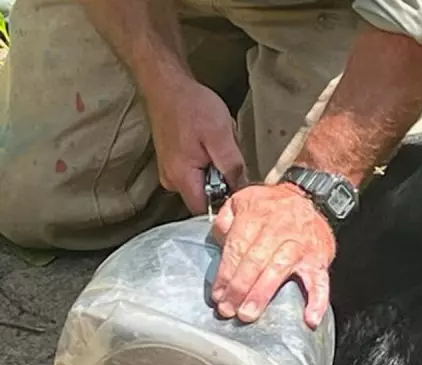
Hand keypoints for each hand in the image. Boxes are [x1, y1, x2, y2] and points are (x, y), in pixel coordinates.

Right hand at [146, 77, 244, 213]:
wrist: (168, 86)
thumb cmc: (192, 106)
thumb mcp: (221, 135)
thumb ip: (232, 166)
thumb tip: (242, 190)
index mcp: (182, 177)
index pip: (206, 211)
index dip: (226, 205)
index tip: (241, 191)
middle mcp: (172, 181)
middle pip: (207, 198)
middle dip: (225, 181)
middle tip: (228, 155)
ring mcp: (172, 173)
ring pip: (205, 184)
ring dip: (218, 168)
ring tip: (218, 144)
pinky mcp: (175, 164)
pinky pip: (199, 172)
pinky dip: (210, 160)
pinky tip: (211, 143)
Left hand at [210, 182, 335, 327]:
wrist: (313, 196)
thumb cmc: (275, 205)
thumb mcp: (244, 199)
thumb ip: (226, 217)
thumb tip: (218, 236)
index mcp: (257, 216)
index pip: (237, 248)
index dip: (225, 274)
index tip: (218, 294)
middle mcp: (278, 231)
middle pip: (255, 262)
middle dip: (239, 288)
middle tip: (228, 309)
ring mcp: (300, 246)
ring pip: (279, 271)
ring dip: (262, 294)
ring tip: (249, 313)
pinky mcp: (318, 259)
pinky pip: (320, 281)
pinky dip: (318, 300)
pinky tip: (310, 318)